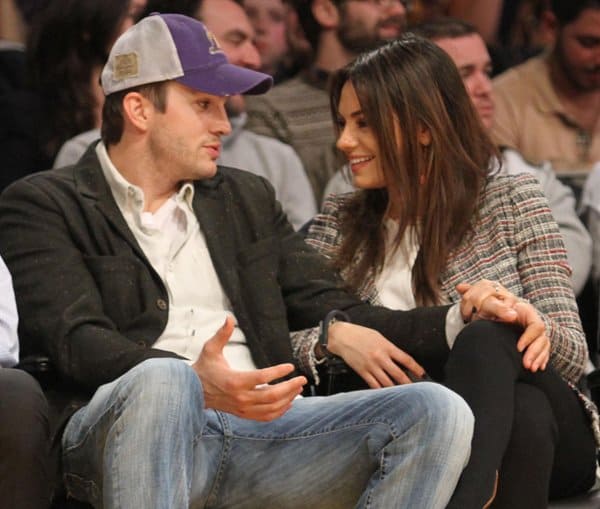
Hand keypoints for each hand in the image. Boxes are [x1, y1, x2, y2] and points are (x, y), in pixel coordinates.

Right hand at [192, 316, 306, 420]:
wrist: (193, 392)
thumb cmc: (204, 369)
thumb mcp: (210, 349)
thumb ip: (222, 334)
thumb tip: (229, 317)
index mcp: (234, 381)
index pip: (262, 377)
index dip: (278, 372)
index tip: (290, 366)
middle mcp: (240, 397)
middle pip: (271, 396)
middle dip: (290, 387)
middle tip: (302, 379)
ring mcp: (243, 408)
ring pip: (271, 408)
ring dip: (288, 399)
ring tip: (298, 389)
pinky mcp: (244, 414)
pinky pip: (266, 417)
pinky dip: (279, 411)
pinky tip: (288, 403)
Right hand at [327, 321, 425, 387]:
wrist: (341, 336)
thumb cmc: (360, 334)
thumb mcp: (378, 337)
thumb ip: (389, 348)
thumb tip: (400, 359)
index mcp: (386, 346)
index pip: (406, 359)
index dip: (416, 368)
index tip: (422, 374)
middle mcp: (380, 357)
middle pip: (399, 374)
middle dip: (409, 383)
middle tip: (417, 390)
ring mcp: (371, 366)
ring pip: (387, 383)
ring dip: (396, 390)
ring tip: (403, 395)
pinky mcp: (362, 372)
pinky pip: (374, 385)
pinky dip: (381, 390)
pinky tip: (386, 394)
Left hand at [457, 281, 549, 370]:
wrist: (491, 311)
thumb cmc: (487, 305)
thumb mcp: (482, 302)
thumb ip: (474, 295)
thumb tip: (459, 286)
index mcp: (523, 311)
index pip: (535, 326)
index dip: (528, 337)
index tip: (517, 348)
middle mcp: (531, 321)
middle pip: (542, 338)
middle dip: (535, 352)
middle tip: (525, 365)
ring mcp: (534, 331)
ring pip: (544, 345)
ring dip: (538, 358)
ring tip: (529, 368)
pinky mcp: (534, 340)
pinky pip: (543, 351)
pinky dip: (541, 359)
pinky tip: (537, 368)